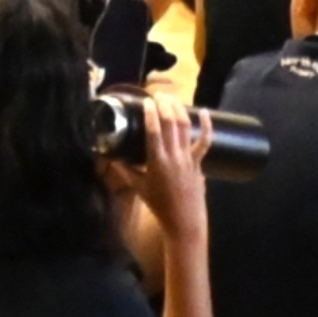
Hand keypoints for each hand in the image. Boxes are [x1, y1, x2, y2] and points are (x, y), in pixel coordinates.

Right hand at [110, 92, 215, 244]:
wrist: (184, 221)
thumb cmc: (159, 205)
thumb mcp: (138, 187)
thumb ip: (125, 170)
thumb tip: (111, 157)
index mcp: (157, 161)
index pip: (154, 130)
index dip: (150, 113)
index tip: (145, 101)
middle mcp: (174, 156)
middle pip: (171, 122)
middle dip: (164, 104)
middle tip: (156, 95)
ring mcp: (188, 158)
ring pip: (185, 127)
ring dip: (178, 109)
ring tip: (170, 98)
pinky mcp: (198, 162)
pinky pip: (205, 141)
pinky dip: (207, 125)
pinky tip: (203, 111)